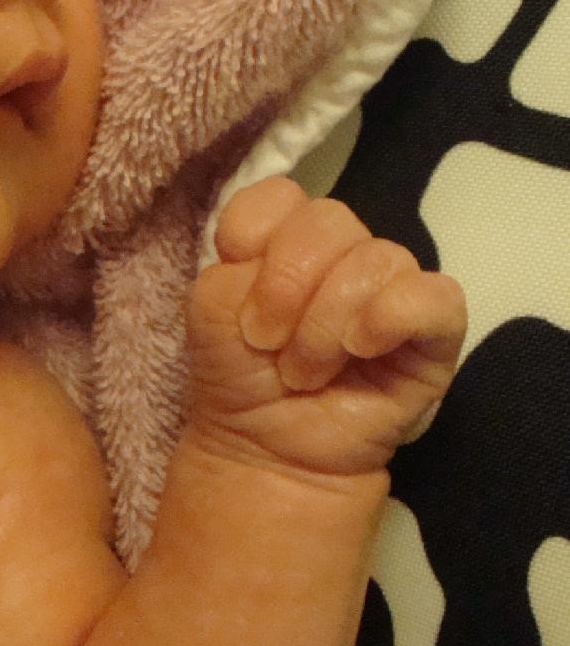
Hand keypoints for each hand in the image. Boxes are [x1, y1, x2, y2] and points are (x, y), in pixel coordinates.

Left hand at [184, 177, 466, 478]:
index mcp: (285, 236)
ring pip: (378, 258)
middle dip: (288, 285)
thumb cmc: (239, 375)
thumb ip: (235, 268)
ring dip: (326, 323)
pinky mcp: (433, 332)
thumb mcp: (211, 311)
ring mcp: (390, 288)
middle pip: (330, 219)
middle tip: (268, 344)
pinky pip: (435, 295)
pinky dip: (392, 315)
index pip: (279, 195)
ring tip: (304, 372)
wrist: (267, 450)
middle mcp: (342, 252)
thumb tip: (289, 265)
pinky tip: (361, 347)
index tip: (238, 299)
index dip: (253, 239)